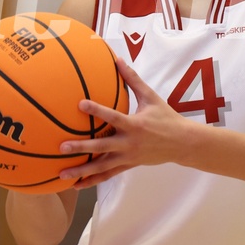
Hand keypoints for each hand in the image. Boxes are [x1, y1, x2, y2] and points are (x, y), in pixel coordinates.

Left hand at [58, 58, 190, 188]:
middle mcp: (129, 143)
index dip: (97, 110)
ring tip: (62, 174)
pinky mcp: (128, 165)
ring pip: (102, 166)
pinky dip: (92, 180)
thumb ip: (133, 79)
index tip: (80, 104)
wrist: (182, 143)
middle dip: (82, 147)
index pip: (113, 117)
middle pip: (102, 146)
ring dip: (82, 170)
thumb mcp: (151, 97)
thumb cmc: (166, 116)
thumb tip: (118, 59)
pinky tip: (76, 184)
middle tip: (62, 147)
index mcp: (135, 125)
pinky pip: (108, 175)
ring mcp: (128, 157)